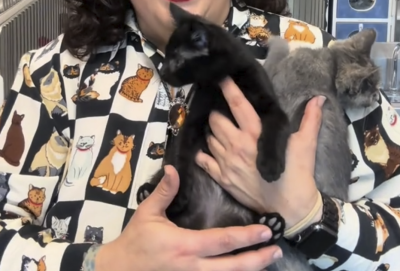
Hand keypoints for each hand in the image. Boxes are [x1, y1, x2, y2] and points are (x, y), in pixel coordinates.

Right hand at [95, 165, 282, 270]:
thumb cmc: (135, 240)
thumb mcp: (147, 213)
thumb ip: (164, 192)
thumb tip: (173, 168)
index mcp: (185, 245)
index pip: (223, 241)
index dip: (247, 237)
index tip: (266, 232)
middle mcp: (193, 267)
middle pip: (233, 267)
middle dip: (257, 258)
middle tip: (276, 249)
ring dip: (250, 270)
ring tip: (267, 260)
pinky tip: (244, 270)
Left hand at [196, 78, 324, 230]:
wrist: (291, 211)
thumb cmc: (298, 174)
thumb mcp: (306, 144)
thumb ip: (311, 119)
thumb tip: (320, 98)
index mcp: (256, 134)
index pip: (238, 104)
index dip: (229, 88)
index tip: (221, 77)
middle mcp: (237, 146)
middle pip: (216, 119)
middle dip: (217, 111)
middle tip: (221, 108)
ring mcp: (226, 163)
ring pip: (209, 137)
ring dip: (211, 130)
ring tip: (217, 126)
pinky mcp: (222, 178)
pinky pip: (203, 159)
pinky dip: (203, 151)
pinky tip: (207, 146)